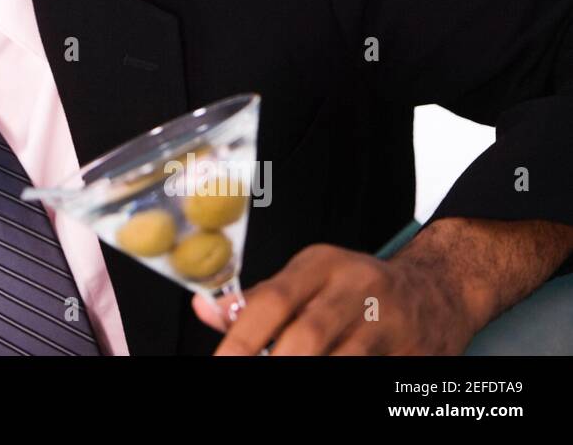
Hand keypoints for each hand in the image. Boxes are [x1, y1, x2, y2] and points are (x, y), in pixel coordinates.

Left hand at [190, 242, 478, 354]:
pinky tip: (329, 378)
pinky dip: (347, 380)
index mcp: (322, 265)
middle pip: (309, 335)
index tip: (221, 361)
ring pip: (343, 360)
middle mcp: (358, 288)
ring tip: (290, 380)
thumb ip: (256, 299)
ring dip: (310, 373)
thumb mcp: (307, 278)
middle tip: (251, 380)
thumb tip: (204, 310)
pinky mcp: (416, 355)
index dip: (242, 335)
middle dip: (275, 363)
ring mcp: (391, 324)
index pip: (274, 299)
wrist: (440, 287)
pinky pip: (372, 375)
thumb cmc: (357, 287)